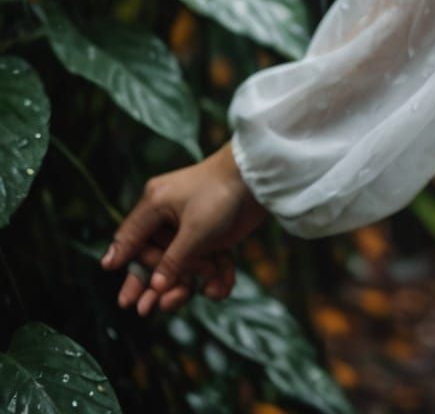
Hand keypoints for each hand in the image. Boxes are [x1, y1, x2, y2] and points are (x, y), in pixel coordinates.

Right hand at [100, 141, 268, 317]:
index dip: (124, 265)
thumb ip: (172, 261)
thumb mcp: (194, 230)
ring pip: (180, 262)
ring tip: (182, 299)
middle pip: (153, 257)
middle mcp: (168, 215)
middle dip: (153, 283)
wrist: (260, 176)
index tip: (122, 294)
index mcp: (155, 204)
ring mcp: (190, 225)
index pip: (131, 240)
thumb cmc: (221, 194)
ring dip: (184, 282)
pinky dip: (215, 274)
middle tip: (145, 310)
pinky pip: (206, 259)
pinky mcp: (212, 234)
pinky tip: (219, 290)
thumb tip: (154, 288)